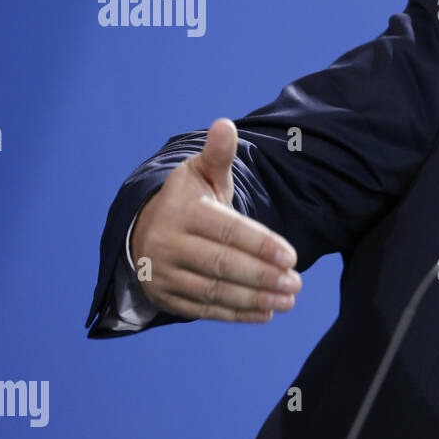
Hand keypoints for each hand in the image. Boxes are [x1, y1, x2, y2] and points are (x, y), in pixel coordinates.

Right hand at [129, 118, 300, 322]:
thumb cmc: (186, 199)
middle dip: (263, 276)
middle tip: (297, 283)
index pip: (228, 231)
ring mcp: (164, 274)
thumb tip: (225, 125)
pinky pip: (205, 309)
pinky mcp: (165, 298)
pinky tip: (266, 312)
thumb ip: (219, 155)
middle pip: (222, 265)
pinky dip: (238, 314)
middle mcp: (167, 245)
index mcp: (182, 213)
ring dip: (256, 298)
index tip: (292, 257)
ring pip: (215, 291)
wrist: (142, 229)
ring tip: (289, 299)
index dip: (261, 245)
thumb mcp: (200, 173)